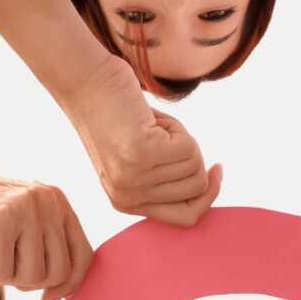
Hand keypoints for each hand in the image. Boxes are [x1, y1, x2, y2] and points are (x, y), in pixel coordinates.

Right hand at [0, 164, 91, 299]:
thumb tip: (63, 291)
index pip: (83, 256)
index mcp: (56, 200)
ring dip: (2, 275)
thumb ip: (44, 245)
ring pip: (31, 276)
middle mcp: (47, 201)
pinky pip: (1, 273)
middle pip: (57, 273)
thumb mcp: (19, 222)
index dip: (68, 286)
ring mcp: (24, 209)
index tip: (47, 299)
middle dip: (27, 281)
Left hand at [62, 56, 220, 225]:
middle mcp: (128, 196)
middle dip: (193, 156)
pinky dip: (177, 126)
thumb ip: (164, 178)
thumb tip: (206, 186)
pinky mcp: (142, 153)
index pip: (186, 218)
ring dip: (182, 137)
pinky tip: (151, 118)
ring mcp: (134, 177)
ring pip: (195, 165)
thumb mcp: (138, 156)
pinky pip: (189, 147)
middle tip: (163, 134)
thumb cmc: (115, 113)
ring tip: (151, 124)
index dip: (208, 196)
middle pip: (197, 189)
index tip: (216, 169)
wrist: (84, 82)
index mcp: (125, 202)